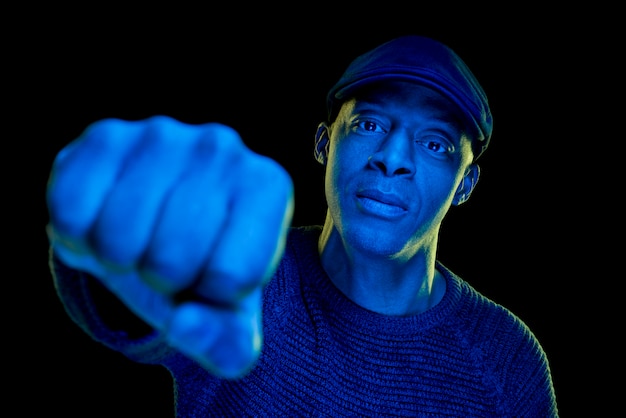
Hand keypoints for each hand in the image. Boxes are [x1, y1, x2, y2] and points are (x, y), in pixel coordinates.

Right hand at [46, 116, 293, 377]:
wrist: (152, 224)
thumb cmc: (200, 268)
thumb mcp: (227, 315)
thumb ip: (226, 343)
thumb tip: (185, 324)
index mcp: (268, 188)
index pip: (229, 278)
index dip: (208, 294)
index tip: (209, 272)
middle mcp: (224, 148)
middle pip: (172, 259)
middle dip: (161, 279)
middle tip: (167, 257)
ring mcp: (164, 133)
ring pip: (120, 238)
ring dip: (119, 260)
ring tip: (138, 239)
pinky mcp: (106, 135)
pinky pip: (72, 212)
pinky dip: (78, 236)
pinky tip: (104, 217)